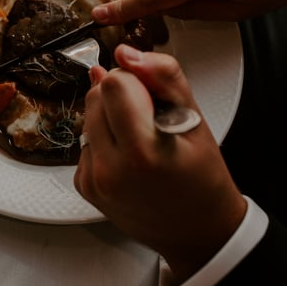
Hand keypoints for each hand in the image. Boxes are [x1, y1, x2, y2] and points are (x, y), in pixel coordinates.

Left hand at [74, 45, 245, 281]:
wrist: (197, 233)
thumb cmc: (202, 177)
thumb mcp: (196, 120)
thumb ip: (163, 77)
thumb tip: (125, 53)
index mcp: (143, 152)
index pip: (114, 83)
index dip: (135, 81)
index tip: (153, 98)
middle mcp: (110, 169)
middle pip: (96, 95)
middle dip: (121, 96)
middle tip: (150, 118)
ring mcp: (93, 179)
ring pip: (87, 114)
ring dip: (110, 116)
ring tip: (140, 137)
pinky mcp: (83, 185)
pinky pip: (85, 139)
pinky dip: (104, 139)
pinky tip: (127, 155)